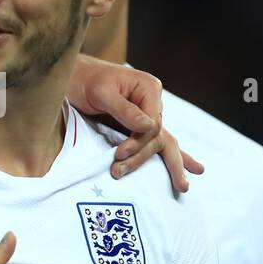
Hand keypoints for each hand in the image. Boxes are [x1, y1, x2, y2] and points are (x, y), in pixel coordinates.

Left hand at [66, 54, 202, 190]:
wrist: (72, 77)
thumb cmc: (84, 80)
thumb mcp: (102, 92)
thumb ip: (125, 110)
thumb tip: (149, 128)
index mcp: (148, 88)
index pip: (153, 124)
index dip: (138, 142)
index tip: (119, 154)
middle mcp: (152, 101)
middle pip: (160, 135)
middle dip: (156, 159)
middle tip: (155, 180)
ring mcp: (146, 113)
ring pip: (160, 141)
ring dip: (169, 164)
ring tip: (183, 186)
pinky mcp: (136, 124)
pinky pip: (153, 141)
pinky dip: (169, 156)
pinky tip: (190, 168)